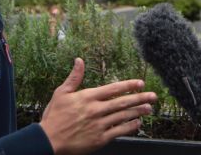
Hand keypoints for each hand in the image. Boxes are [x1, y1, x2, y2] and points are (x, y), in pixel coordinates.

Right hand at [40, 58, 156, 154]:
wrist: (47, 141)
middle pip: (123, 102)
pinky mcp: (100, 138)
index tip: (140, 83)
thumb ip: (74, 77)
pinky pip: (119, 131)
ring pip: (123, 116)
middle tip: (153, 96)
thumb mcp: (61, 93)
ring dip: (138, 111)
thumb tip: (79, 60)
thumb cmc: (54, 117)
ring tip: (149, 108)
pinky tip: (138, 123)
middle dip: (140, 98)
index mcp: (88, 97)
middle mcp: (96, 109)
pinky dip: (130, 127)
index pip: (113, 88)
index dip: (129, 85)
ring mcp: (99, 124)